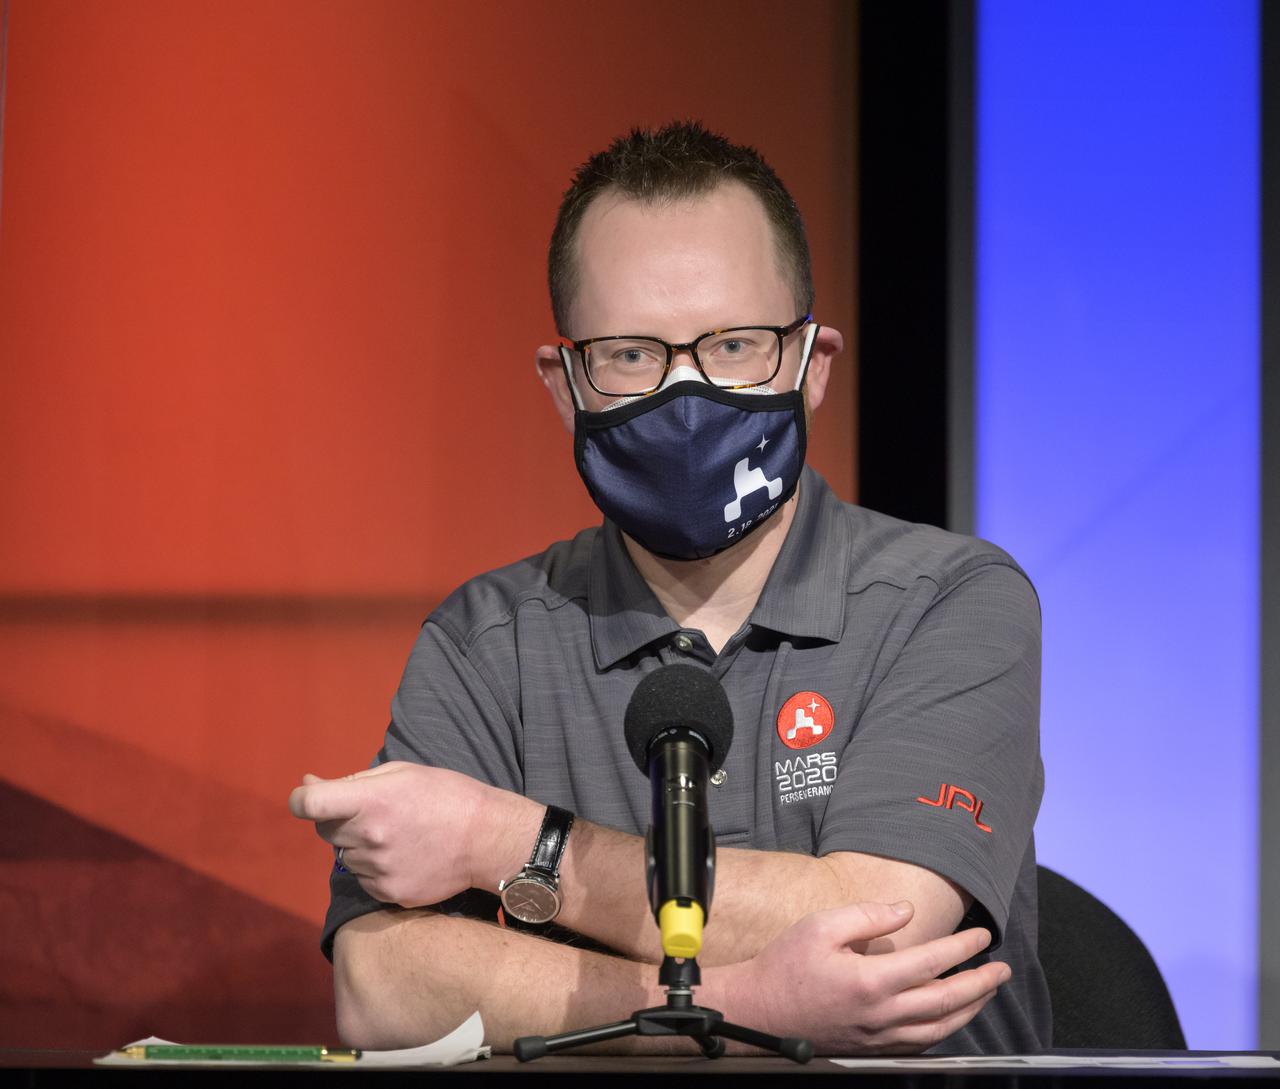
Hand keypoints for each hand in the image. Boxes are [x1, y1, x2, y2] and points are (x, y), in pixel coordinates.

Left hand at [288, 762, 489, 907]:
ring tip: (398, 835)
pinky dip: (375, 867)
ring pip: (345, 855)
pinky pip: (364, 878)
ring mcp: (379, 870)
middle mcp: (370, 838)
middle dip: (340, 818)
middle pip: (325, 830)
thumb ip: (351, 780)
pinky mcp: (389, 893)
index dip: (301, 798)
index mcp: (372, 801)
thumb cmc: (446, 795)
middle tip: (376, 812)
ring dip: (360, 844)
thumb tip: (308, 784)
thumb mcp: (402, 772)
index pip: (309, 803)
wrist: (487, 838)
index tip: (309, 796)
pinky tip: (405, 855)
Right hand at [721, 900, 1008, 1053]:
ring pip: (939, 1028)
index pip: (931, 962)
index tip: (981, 935)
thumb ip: (867, 916)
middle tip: (1002, 970)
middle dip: (981, 984)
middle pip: (946, 1001)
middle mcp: (881, 1014)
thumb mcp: (821, 925)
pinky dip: (944, 1029)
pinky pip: (920, 1043)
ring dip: (969, 1010)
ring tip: (986, 992)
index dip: (962, 948)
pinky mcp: (871, 1047)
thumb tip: (905, 911)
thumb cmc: (785, 964)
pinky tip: (950, 1017)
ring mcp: (878, 1036)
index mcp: (871, 981)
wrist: (760, 1010)